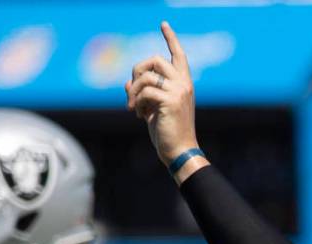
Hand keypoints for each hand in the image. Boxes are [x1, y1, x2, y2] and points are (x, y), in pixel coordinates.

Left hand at [126, 22, 203, 176]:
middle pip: (154, 59)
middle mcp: (184, 83)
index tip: (163, 24)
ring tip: (134, 108)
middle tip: (132, 91)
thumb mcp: (153, 110)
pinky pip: (145, 92)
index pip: (178, 55)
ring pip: (147, 76)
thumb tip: (127, 83)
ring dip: (134, 92)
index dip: (170, 38)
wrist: (179, 152)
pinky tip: (139, 116)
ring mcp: (178, 91)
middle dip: (137, 71)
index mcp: (183, 84)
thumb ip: (144, 95)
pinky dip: (136, 103)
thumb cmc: (168, 133)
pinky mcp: (170, 101)